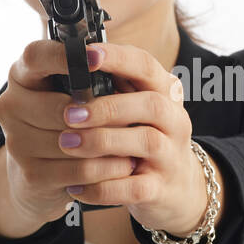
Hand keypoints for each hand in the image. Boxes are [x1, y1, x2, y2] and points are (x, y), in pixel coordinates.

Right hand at [0, 39, 137, 236]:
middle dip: (101, 114)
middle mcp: (10, 105)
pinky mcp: (30, 174)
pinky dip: (107, 168)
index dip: (64, 56)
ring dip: (111, 143)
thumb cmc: (65, 121)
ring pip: (74, 141)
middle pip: (59, 107)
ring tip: (137, 142)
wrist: (40, 174)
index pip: (35, 56)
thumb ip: (88, 78)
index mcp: (22, 76)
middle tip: (135, 115)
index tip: (97, 59)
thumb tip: (121, 69)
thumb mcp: (70, 93)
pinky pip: (79, 168)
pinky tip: (125, 164)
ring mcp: (16, 142)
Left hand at [57, 42, 224, 235]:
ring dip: (102, 141)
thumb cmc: (143, 137)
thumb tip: (65, 64)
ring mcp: (171, 156)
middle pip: (151, 104)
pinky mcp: (161, 189)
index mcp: (166, 93)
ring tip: (66, 144)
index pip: (146, 66)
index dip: (118, 58)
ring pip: (146, 142)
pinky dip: (101, 187)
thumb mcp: (135, 108)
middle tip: (69, 114)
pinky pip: (133, 188)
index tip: (86, 54)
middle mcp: (175, 121)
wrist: (177, 188)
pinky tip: (74, 186)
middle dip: (108, 107)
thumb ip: (110, 88)